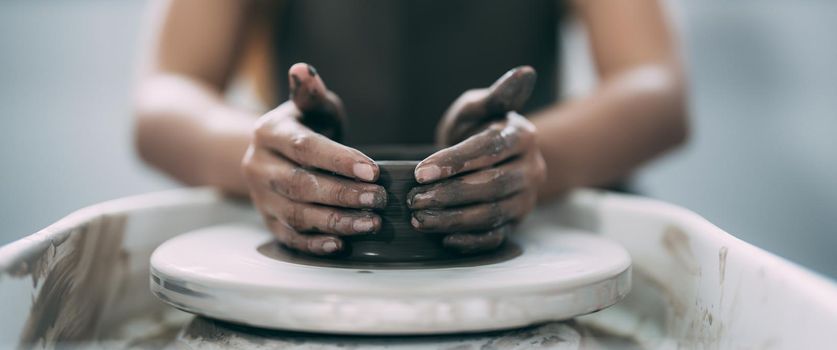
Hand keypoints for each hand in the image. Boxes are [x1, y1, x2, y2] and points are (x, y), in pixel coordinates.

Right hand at [242, 63, 385, 254]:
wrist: (271, 155)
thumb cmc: (303, 127)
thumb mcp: (310, 108)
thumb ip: (310, 93)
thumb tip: (303, 70)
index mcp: (268, 133)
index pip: (305, 147)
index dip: (339, 160)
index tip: (373, 170)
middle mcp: (258, 166)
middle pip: (301, 185)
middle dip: (344, 194)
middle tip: (379, 199)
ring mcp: (261, 197)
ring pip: (297, 214)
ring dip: (336, 221)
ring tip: (371, 223)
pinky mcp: (268, 221)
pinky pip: (290, 237)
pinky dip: (315, 244)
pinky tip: (341, 245)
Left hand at [408, 66, 546, 253]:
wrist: (493, 159)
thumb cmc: (478, 128)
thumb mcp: (480, 108)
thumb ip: (495, 95)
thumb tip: (524, 72)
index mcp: (523, 136)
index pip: (489, 149)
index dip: (454, 161)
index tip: (420, 171)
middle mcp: (532, 169)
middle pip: (492, 186)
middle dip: (449, 194)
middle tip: (414, 199)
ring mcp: (525, 199)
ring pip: (492, 214)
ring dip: (453, 219)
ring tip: (420, 217)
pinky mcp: (516, 223)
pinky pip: (495, 237)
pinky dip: (470, 241)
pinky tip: (444, 238)